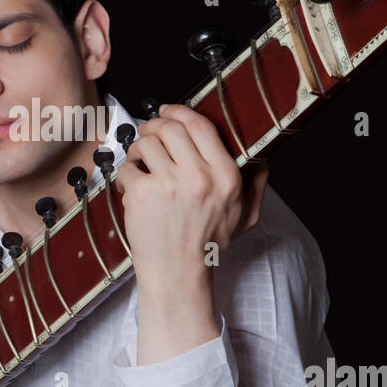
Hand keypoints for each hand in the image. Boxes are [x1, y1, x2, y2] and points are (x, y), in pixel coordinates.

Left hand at [115, 103, 268, 291]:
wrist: (177, 275)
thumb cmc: (207, 246)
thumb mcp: (244, 217)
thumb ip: (255, 186)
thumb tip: (260, 161)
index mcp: (226, 176)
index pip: (201, 125)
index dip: (179, 111)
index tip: (168, 111)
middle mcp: (200, 177)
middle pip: (170, 127)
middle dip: (154, 126)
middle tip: (148, 134)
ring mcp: (169, 184)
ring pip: (146, 143)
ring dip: (138, 148)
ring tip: (139, 162)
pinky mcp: (143, 193)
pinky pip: (127, 167)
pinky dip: (126, 173)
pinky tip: (131, 185)